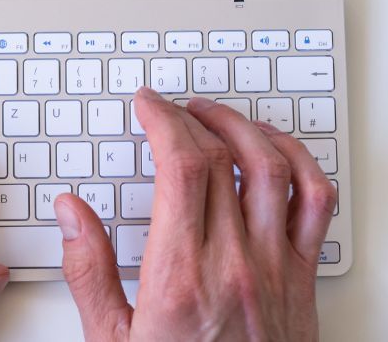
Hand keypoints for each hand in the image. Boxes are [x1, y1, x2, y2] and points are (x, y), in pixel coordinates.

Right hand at [56, 89, 335, 340]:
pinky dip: (299, 163)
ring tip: (215, 117)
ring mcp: (276, 269)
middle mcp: (234, 265)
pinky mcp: (303, 280)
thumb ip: (88, 273)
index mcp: (180, 277)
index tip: (147, 106)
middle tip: (168, 111)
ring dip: (243, 128)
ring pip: (272, 167)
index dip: (163, 119)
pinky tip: (274, 152)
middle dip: (190, 118)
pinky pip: (316, 203)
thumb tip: (72, 215)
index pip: (181, 165)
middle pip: (221, 157)